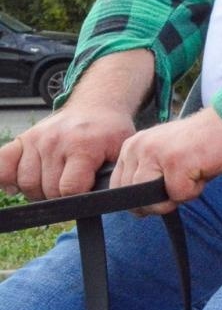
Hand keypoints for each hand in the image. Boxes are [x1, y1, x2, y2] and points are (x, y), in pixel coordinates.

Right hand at [0, 101, 136, 201]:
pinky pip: (2, 165)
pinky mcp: (23, 139)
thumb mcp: (121, 152)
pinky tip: (17, 184)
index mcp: (82, 146)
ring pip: (26, 183)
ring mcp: (36, 139)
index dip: (76, 199)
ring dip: (38, 191)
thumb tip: (102, 202)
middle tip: (70, 188)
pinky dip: (6, 178)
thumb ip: (112, 177)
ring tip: (54, 183)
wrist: (96, 107)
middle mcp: (56, 142)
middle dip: (59, 196)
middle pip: (47, 189)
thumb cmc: (109, 134)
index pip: (69, 189)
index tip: (83, 194)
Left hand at [108, 108, 221, 214]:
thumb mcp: (163, 156)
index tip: (161, 193)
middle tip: (181, 184)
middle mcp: (139, 148)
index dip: (139, 199)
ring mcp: (156, 154)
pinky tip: (201, 171)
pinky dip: (194, 190)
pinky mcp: (176, 162)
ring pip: (152, 200)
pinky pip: (179, 195)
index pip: (118, 187)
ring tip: (190, 176)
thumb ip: (147, 175)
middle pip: (134, 198)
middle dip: (158, 202)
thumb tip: (140, 208)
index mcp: (132, 147)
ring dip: (176, 196)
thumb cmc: (200, 144)